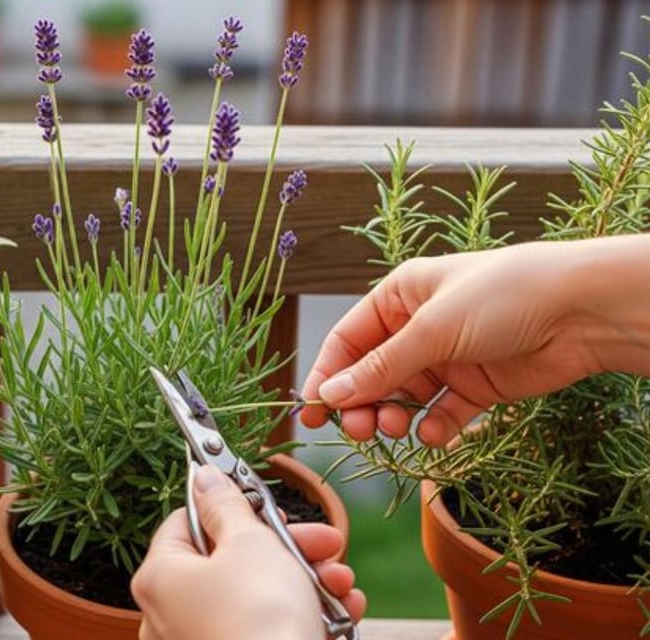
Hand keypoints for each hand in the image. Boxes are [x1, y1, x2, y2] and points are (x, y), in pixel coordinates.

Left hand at [132, 465, 365, 639]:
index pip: (187, 523)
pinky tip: (344, 608)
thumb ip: (227, 505)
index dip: (231, 507)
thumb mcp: (249, 542)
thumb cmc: (260, 615)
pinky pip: (268, 629)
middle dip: (289, 547)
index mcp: (160, 578)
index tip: (268, 505)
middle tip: (324, 541)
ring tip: (341, 581)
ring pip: (257, 596)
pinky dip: (306, 615)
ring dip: (308, 580)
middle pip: (231, 560)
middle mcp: (172, 615)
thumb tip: (206, 478)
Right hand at [301, 235, 649, 445]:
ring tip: (395, 428)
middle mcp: (419, 326)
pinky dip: (434, 426)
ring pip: (404, 396)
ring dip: (393, 416)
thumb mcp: (432, 330)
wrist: (582, 312)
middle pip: (372, 373)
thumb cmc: (504, 296)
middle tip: (356, 430)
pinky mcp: (477, 385)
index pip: (348, 340)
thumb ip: (380, 368)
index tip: (311, 410)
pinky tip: (435, 432)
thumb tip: (330, 395)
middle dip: (360, 402)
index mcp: (401, 296)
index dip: (328, 375)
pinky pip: (442, 412)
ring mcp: (449, 357)